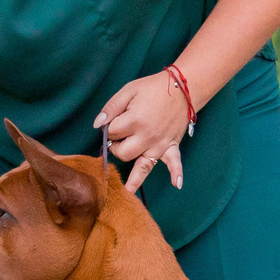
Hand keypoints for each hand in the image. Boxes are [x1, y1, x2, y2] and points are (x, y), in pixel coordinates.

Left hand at [93, 72, 188, 195]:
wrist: (181, 87)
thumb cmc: (152, 88)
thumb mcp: (128, 91)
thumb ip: (111, 107)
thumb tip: (98, 124)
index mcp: (134, 121)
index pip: (112, 133)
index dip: (110, 128)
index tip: (115, 121)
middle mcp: (146, 136)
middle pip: (123, 153)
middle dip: (116, 147)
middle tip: (120, 138)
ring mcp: (160, 144)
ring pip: (143, 166)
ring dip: (134, 179)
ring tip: (126, 192)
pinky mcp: (171, 146)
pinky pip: (175, 162)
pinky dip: (177, 173)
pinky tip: (176, 184)